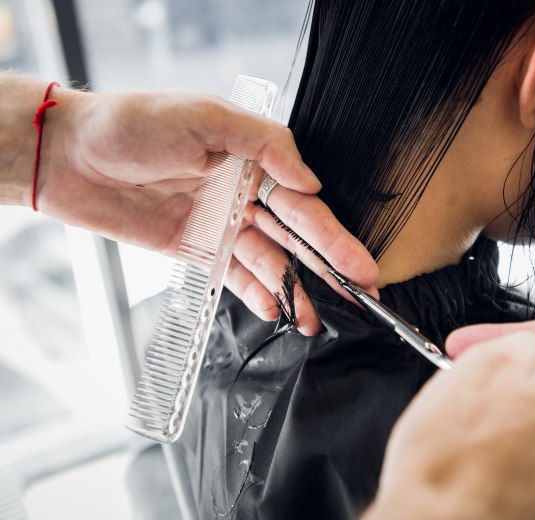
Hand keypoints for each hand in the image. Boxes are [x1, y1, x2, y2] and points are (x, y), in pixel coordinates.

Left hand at [37, 86, 377, 334]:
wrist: (72, 158)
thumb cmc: (134, 125)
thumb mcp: (206, 116)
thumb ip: (265, 144)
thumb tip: (310, 181)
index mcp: (252, 160)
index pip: (303, 203)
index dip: (334, 237)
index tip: (359, 266)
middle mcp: (242, 193)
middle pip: (295, 237)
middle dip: (329, 267)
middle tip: (360, 295)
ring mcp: (221, 224)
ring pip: (269, 262)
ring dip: (295, 290)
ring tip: (318, 319)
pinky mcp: (197, 249)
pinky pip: (234, 276)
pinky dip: (256, 294)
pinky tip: (276, 311)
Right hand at [366, 319, 534, 519]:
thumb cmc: (456, 461)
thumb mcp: (486, 362)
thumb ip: (521, 341)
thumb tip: (528, 349)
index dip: (504, 331)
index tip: (472, 343)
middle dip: (520, 374)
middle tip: (473, 375)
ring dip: (524, 416)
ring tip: (477, 422)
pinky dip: (527, 457)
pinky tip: (490, 459)